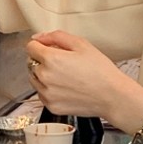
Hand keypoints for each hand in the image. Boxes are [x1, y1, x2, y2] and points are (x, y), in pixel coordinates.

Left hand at [26, 31, 142, 128]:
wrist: (112, 96)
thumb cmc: (100, 70)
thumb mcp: (81, 44)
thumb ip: (56, 36)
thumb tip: (38, 37)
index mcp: (51, 59)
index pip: (31, 47)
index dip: (41, 45)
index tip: (50, 48)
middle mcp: (44, 77)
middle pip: (31, 63)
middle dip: (42, 60)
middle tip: (62, 63)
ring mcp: (47, 94)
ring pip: (34, 79)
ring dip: (43, 75)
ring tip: (64, 76)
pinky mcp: (51, 106)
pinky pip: (42, 95)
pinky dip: (49, 90)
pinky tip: (66, 88)